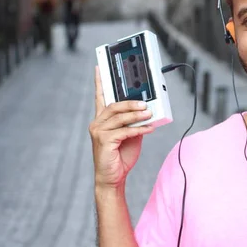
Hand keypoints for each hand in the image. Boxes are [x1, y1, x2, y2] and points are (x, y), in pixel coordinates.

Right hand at [89, 66, 154, 189]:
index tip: (99, 67)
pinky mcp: (104, 141)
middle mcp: (97, 123)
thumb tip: (146, 111)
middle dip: (131, 103)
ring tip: (149, 114)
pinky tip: (148, 128)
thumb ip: (134, 122)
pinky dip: (138, 129)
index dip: (99, 82)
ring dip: (137, 115)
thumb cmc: (120, 156)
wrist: (112, 178)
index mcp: (102, 119)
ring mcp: (99, 132)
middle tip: (145, 104)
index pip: (100, 97)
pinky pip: (124, 131)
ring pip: (119, 117)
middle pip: (114, 105)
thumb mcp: (131, 135)